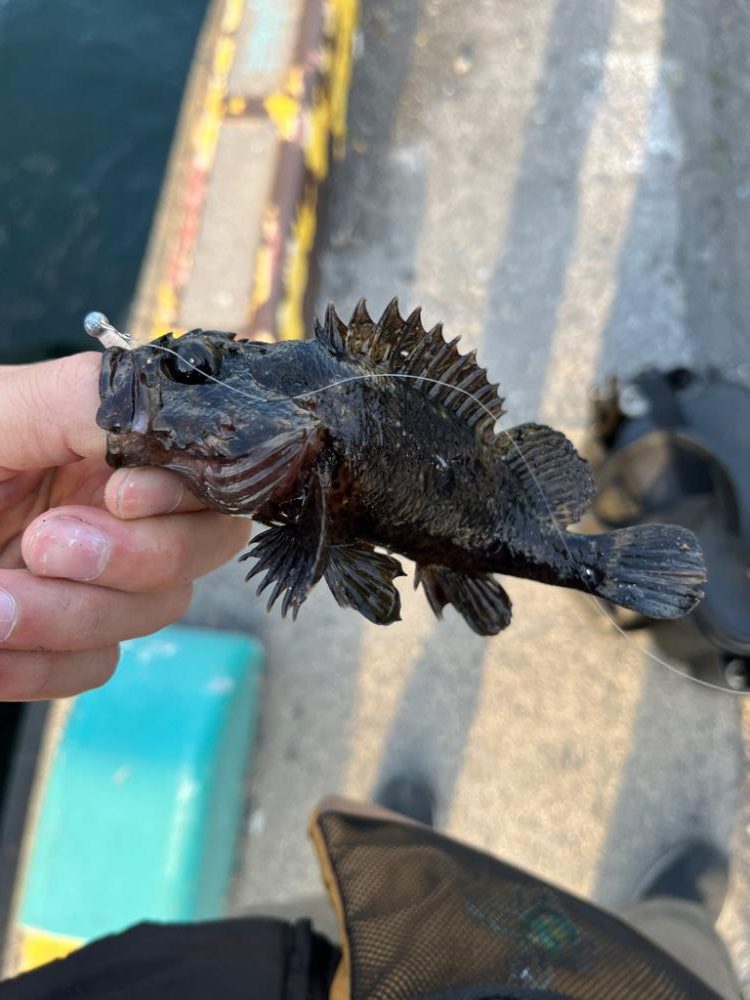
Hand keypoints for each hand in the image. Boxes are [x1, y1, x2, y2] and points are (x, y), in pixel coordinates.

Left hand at [0, 352, 250, 699]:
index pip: (207, 469)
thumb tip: (162, 413)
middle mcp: (118, 505)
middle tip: (45, 546)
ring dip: (71, 617)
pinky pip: (95, 666)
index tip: (121, 496)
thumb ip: (81, 401)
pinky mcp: (64, 635)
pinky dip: (42, 664)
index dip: (184, 493)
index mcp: (109, 438)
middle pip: (200, 547)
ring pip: (152, 612)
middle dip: (130, 559)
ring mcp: (96, 575)